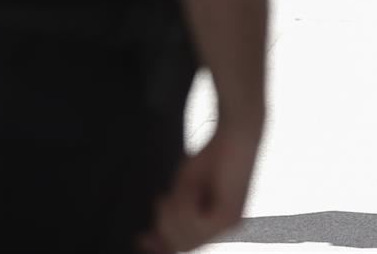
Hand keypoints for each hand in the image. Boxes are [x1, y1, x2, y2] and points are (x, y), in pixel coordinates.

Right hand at [139, 122, 261, 252]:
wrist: (235, 134)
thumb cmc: (209, 158)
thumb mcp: (182, 191)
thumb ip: (169, 216)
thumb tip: (144, 242)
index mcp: (215, 224)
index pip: (184, 247)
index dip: (161, 247)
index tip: (141, 238)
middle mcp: (225, 229)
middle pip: (183, 246)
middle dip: (165, 224)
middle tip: (164, 198)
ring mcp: (230, 225)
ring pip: (187, 239)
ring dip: (175, 212)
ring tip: (180, 189)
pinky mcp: (231, 216)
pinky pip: (196, 225)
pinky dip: (186, 206)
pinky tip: (193, 189)